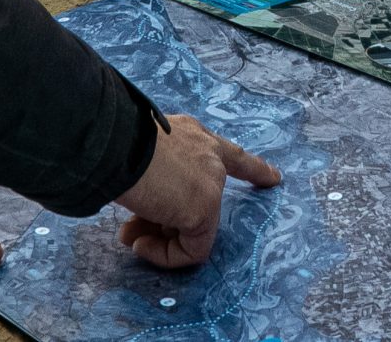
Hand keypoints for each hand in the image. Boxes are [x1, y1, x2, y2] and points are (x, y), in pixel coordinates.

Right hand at [113, 114, 282, 268]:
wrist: (116, 142)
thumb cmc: (115, 142)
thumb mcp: (140, 153)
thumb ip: (153, 175)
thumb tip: (144, 202)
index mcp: (191, 135)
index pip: (231, 154)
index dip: (254, 168)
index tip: (275, 178)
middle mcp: (207, 154)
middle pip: (204, 198)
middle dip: (164, 223)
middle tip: (131, 233)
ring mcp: (210, 182)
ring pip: (193, 226)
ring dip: (157, 239)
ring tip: (129, 239)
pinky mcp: (204, 208)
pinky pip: (192, 249)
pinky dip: (165, 255)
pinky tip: (140, 245)